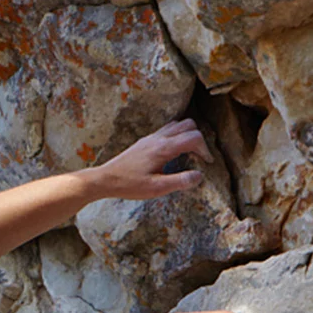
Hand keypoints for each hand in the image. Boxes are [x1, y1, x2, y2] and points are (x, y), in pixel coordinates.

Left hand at [89, 119, 212, 200]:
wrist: (105, 179)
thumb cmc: (129, 185)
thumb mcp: (157, 188)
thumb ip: (180, 181)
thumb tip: (199, 176)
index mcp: (163, 148)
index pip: (194, 137)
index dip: (205, 149)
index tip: (206, 163)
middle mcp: (158, 138)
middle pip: (188, 124)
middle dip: (199, 139)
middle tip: (199, 157)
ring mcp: (150, 138)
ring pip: (177, 125)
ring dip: (187, 135)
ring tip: (188, 154)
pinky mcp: (144, 141)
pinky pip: (166, 130)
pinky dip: (176, 136)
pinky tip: (172, 153)